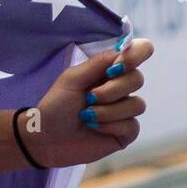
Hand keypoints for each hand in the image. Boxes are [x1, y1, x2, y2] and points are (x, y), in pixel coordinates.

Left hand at [22, 37, 153, 169]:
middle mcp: (120, 88)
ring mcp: (125, 110)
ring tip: (86, 116)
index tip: (115, 68)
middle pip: (137, 79)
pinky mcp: (125, 132)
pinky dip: (111, 125)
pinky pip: (132, 125)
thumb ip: (98, 63)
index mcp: (109, 71)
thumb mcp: (72, 78)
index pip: (140, 51)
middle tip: (89, 98)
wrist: (46, 137)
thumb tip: (123, 50)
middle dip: (112, 90)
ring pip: (137, 104)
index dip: (135, 55)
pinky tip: (95, 127)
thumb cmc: (56, 106)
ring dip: (108, 110)